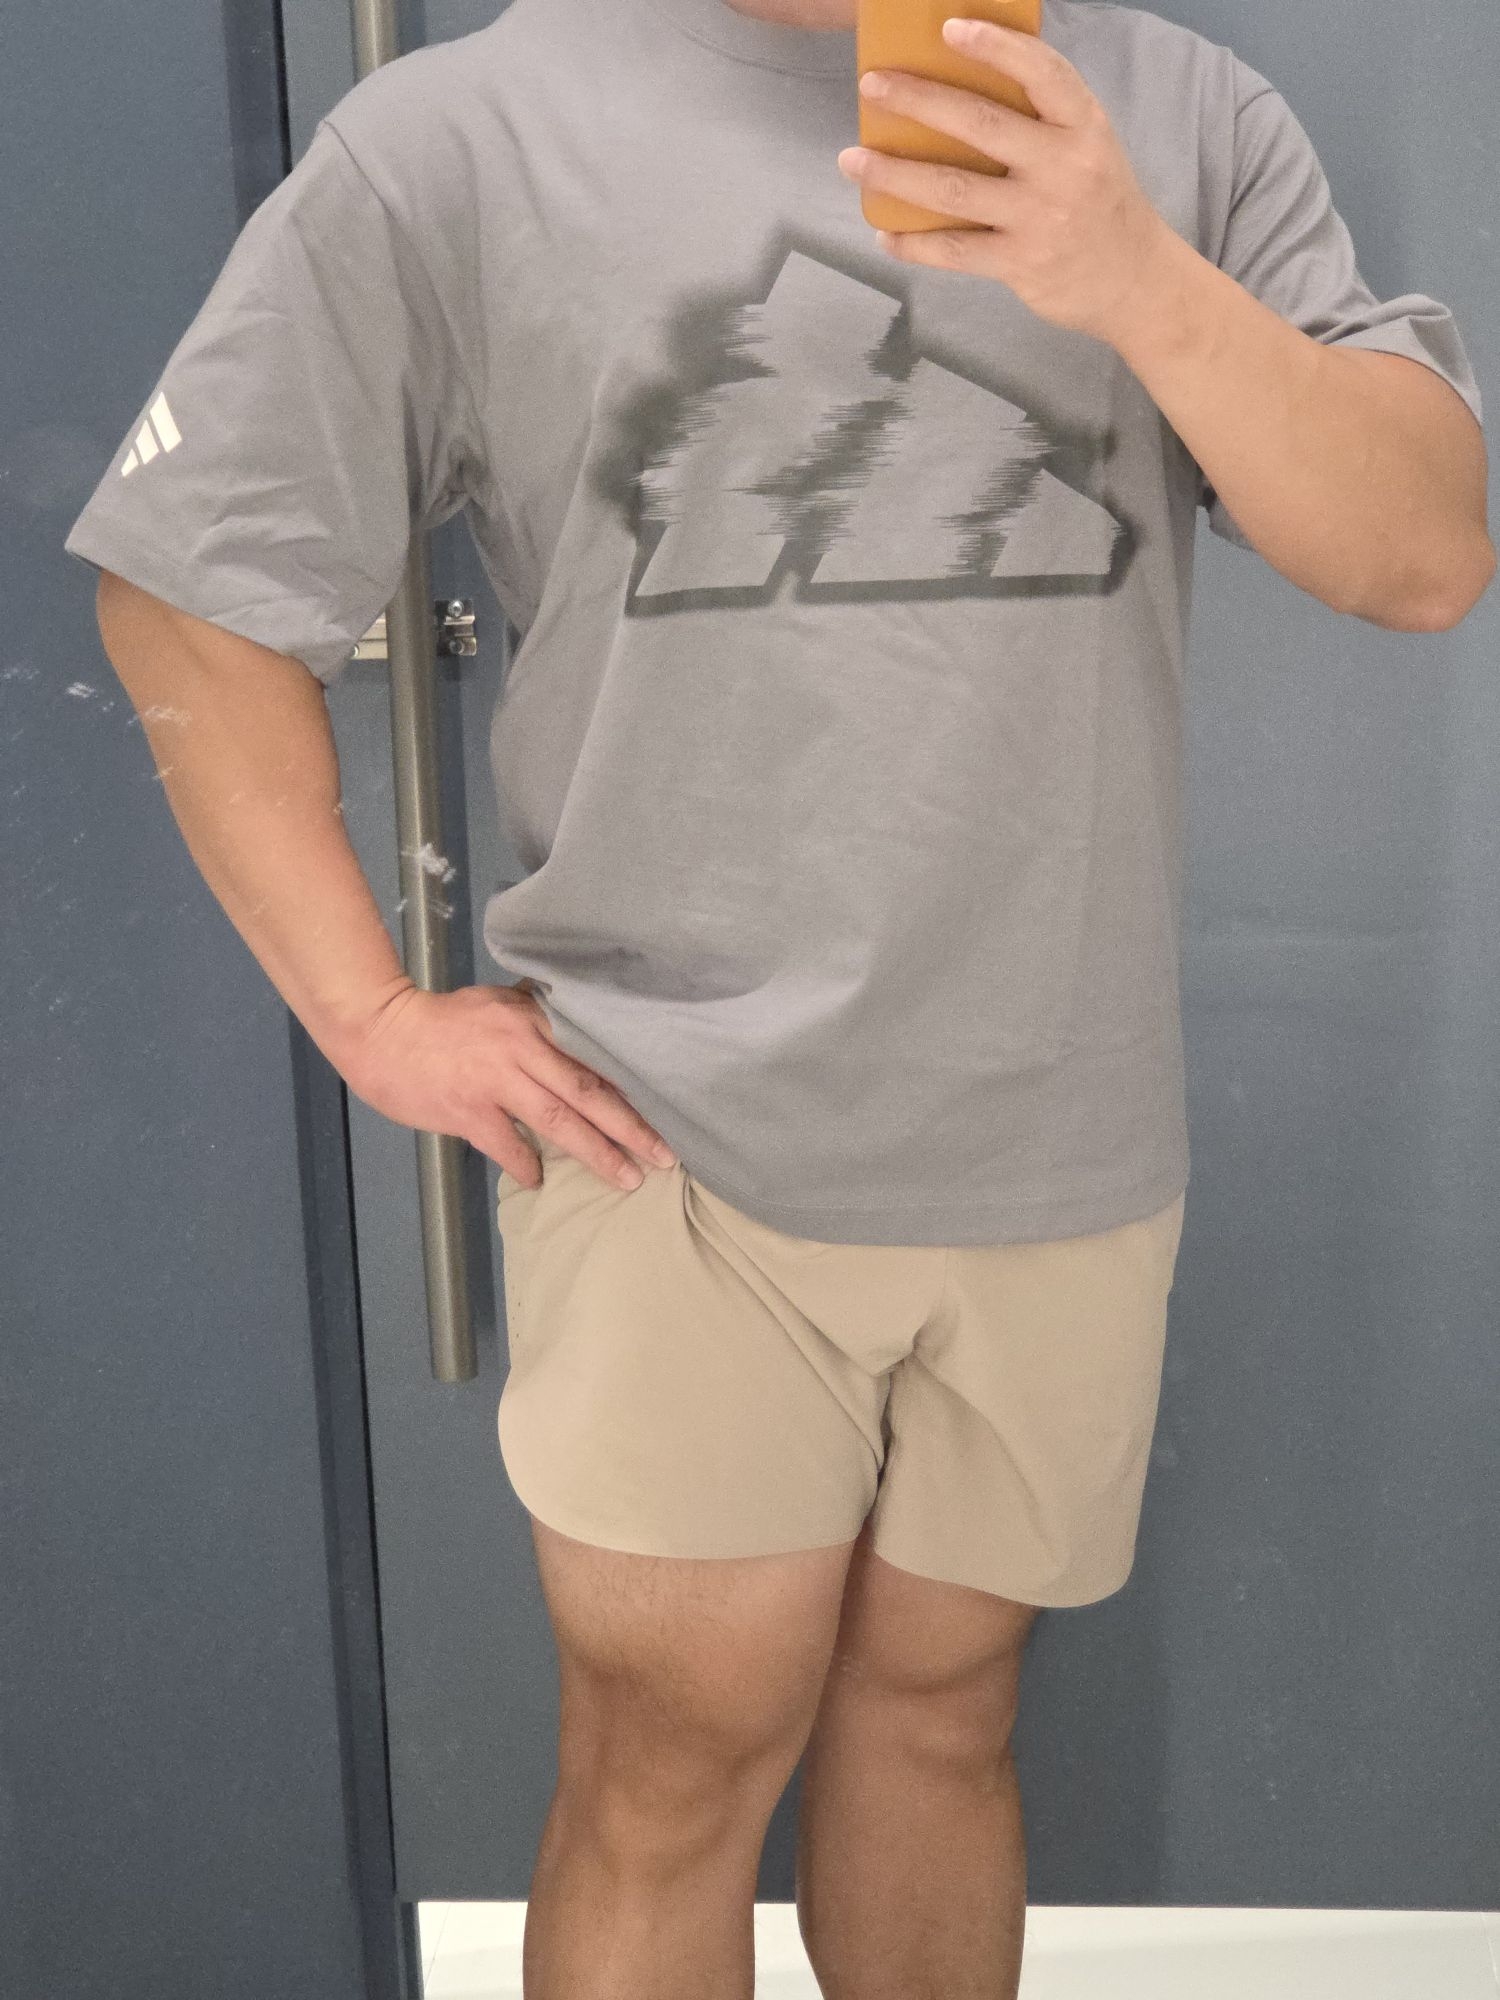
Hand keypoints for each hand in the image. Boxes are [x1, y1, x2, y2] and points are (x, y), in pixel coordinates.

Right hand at [332, 979, 676, 1190]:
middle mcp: (522, 1049)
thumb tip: (580, 1025)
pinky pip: (507, 1145)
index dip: (633, 1085)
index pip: (594, 1056)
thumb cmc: (444, 1019)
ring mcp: (494, 1082)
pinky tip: (542, 1180)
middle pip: (588, 1092)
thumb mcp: (498, 1003)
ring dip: (597, 1153)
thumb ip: (538, 1016)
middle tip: (665, 1156)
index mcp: (533, 1021)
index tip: (668, 1108)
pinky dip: (527, 1164)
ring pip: (558, 1121)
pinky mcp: (466, 1110)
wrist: (381, 1030)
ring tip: (628, 1178)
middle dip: (631, 1127)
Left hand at [838, 14, 1174, 346]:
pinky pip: (954, 250)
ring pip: (953, 189)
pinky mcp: (1020, 264)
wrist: (1134, 281)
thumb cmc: (1098, 201)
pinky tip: (884, 232)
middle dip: (918, 100)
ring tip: (853, 160)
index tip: (950, 28)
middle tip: (872, 86)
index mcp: (1083, 125)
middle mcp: (1063, 167)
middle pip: (979, 124)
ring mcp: (1040, 218)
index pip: (1041, 72)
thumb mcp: (1087, 145)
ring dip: (895, 173)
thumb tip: (963, 84)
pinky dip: (913, 243)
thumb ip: (1040, 118)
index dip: (996, 47)